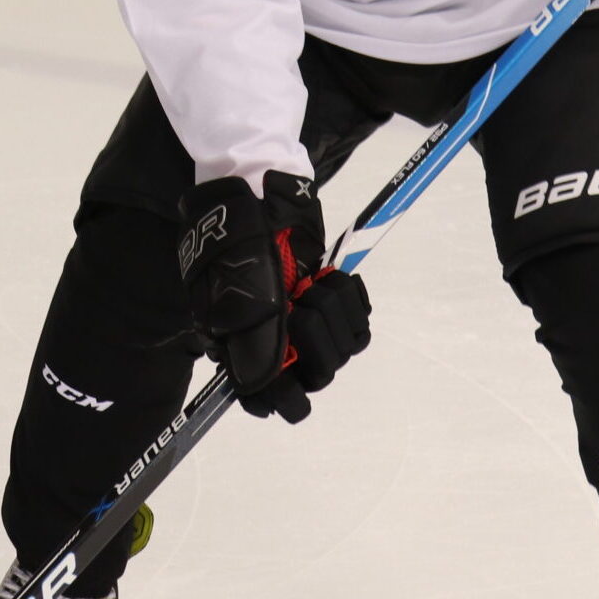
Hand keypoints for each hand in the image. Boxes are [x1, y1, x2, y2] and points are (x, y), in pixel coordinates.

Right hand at [178, 174, 372, 422]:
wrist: (260, 199)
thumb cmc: (241, 246)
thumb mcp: (240, 297)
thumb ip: (253, 348)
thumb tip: (261, 390)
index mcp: (245, 347)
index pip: (268, 399)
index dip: (284, 398)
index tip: (292, 388)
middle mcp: (278, 342)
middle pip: (316, 375)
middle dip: (315, 339)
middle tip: (298, 306)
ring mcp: (307, 321)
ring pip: (343, 348)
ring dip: (331, 311)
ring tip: (310, 283)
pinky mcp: (333, 301)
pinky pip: (359, 322)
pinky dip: (350, 298)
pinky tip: (328, 278)